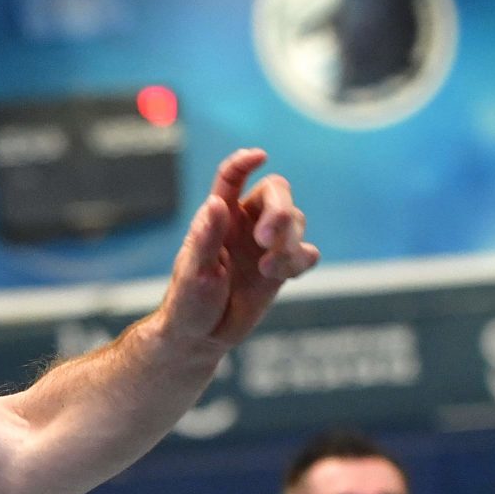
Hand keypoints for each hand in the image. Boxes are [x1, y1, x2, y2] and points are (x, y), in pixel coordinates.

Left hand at [153, 150, 320, 356]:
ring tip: (268, 270)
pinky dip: (301, 260)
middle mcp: (245, 223)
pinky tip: (283, 274)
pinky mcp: (281, 268)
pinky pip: (305, 252)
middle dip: (280, 211)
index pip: (232, 178)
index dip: (245, 162)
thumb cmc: (188, 302)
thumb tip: (216, 203)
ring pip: (296, 221)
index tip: (260, 156)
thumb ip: (207, 237)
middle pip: (276, 192)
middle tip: (267, 238)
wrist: (201, 337)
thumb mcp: (193, 271)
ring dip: (289, 242)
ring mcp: (265, 245)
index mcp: (218, 216)